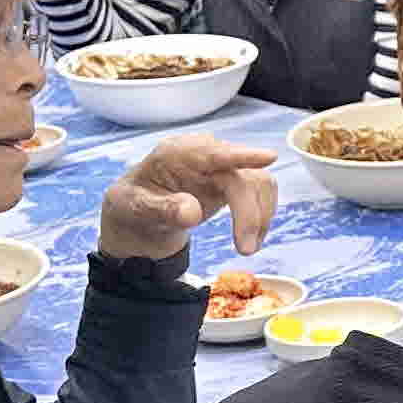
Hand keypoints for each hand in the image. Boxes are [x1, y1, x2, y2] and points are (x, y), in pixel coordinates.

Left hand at [97, 135, 278, 262]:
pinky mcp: (233, 182)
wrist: (139, 216)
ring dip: (260, 217)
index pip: (212, 153)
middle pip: (241, 176)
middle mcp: (204, 155)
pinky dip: (261, 217)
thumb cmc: (133, 206)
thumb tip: (191, 213)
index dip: (241, 156)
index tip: (269, 157)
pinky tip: (250, 238)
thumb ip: (161, 209)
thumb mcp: (135, 209)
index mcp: (176, 154)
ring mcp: (221, 167)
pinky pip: (259, 193)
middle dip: (249, 213)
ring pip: (258, 184)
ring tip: (247, 248)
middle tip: (245, 249)